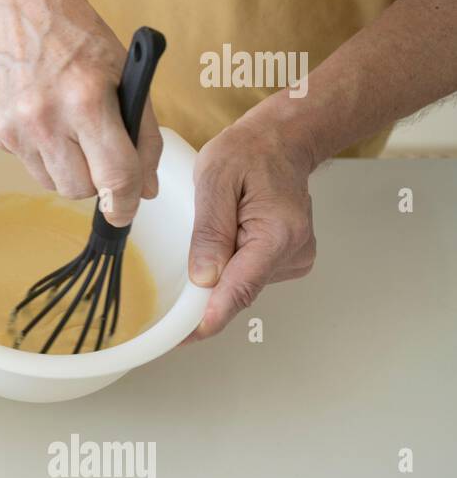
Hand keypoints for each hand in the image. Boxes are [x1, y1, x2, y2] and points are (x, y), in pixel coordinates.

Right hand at [0, 0, 162, 225]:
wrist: (16, 2)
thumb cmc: (76, 33)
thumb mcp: (123, 73)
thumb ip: (142, 133)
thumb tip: (143, 189)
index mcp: (85, 100)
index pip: (114, 176)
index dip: (125, 202)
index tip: (126, 211)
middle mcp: (43, 118)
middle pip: (79, 189)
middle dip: (96, 180)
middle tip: (99, 150)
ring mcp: (12, 127)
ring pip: (50, 182)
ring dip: (67, 168)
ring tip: (68, 128)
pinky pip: (25, 162)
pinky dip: (40, 150)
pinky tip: (41, 114)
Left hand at [184, 117, 316, 341]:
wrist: (283, 141)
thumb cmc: (251, 152)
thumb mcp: (215, 179)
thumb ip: (210, 231)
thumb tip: (203, 278)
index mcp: (277, 234)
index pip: (240, 288)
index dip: (209, 316)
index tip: (185, 337)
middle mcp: (293, 252)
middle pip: (238, 290)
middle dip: (206, 287)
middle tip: (183, 263)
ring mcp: (294, 259)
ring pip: (240, 284)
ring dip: (220, 269)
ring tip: (219, 224)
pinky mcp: (287, 261)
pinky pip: (247, 274)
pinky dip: (231, 264)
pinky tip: (231, 234)